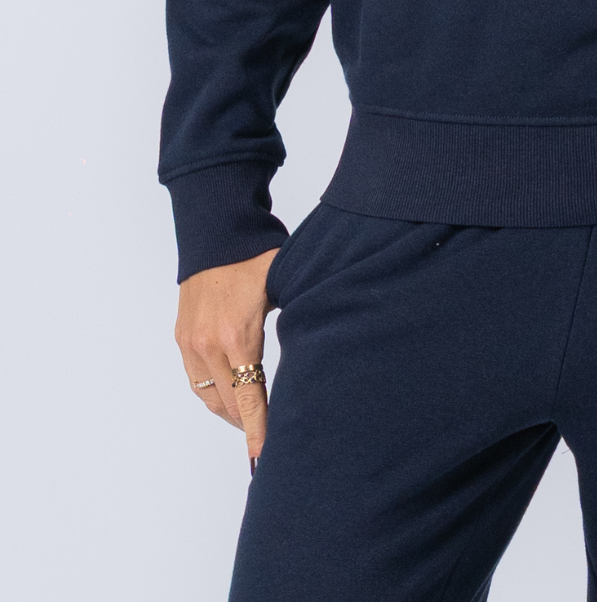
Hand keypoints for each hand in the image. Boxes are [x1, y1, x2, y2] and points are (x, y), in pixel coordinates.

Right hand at [175, 249, 278, 464]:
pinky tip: (230, 396)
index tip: (264, 459)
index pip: (249, 399)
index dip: (258, 432)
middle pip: (228, 404)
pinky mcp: (181, 337)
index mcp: (237, 337)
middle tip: (269, 441)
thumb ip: (297, 323)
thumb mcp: (285, 288)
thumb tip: (319, 350)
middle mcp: (208, 346)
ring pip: (209, 397)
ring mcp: (191, 343)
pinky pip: (195, 380)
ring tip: (251, 422)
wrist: (217, 232)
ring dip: (229, 412)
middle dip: (248, 426)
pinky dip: (212, 393)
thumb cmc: (257, 255)